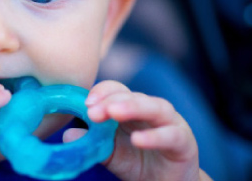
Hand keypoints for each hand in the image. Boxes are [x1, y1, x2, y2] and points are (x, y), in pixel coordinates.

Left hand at [63, 81, 211, 180]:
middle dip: (110, 100)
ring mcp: (169, 122)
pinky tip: (138, 140)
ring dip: (132, 107)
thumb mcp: (110, 154)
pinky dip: (154, 136)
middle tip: (93, 111)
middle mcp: (150, 109)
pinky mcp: (183, 141)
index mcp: (131, 107)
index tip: (85, 105)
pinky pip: (170, 134)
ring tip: (113, 113)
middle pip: (132, 95)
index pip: (115, 90)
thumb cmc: (138, 162)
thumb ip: (92, 143)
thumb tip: (67, 134)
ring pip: (153, 107)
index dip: (100, 93)